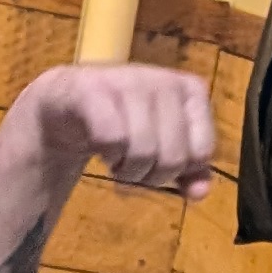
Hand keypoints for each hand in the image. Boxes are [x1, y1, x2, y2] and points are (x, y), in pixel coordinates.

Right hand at [19, 59, 216, 197]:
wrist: (67, 105)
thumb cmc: (124, 125)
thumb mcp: (163, 148)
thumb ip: (189, 172)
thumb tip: (200, 193)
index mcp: (191, 90)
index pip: (203, 152)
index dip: (180, 172)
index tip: (160, 163)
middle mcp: (163, 79)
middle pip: (174, 157)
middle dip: (151, 177)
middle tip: (134, 168)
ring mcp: (127, 79)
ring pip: (143, 150)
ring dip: (126, 171)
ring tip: (116, 160)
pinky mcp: (92, 88)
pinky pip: (112, 138)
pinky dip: (107, 154)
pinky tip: (101, 148)